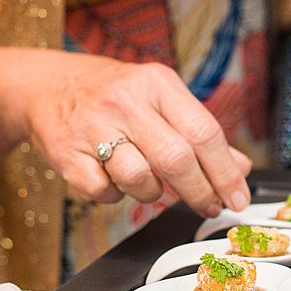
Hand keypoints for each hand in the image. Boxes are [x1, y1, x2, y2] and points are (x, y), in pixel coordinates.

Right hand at [5, 49, 251, 215]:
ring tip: (150, 183)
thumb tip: (241, 168)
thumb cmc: (116, 96)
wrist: (49, 86)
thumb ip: (201, 133)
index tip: (238, 197)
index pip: (204, 132)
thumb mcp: (163, 100)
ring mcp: (93, 126)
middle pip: (177, 159)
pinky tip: (115, 179)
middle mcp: (126, 101)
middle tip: (210, 207)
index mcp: (158, 84)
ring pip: (139, 179)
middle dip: (200, 192)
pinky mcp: (66, 153)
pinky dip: (115, 195)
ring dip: (152, 193)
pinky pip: (103, 192)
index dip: (226, 172)